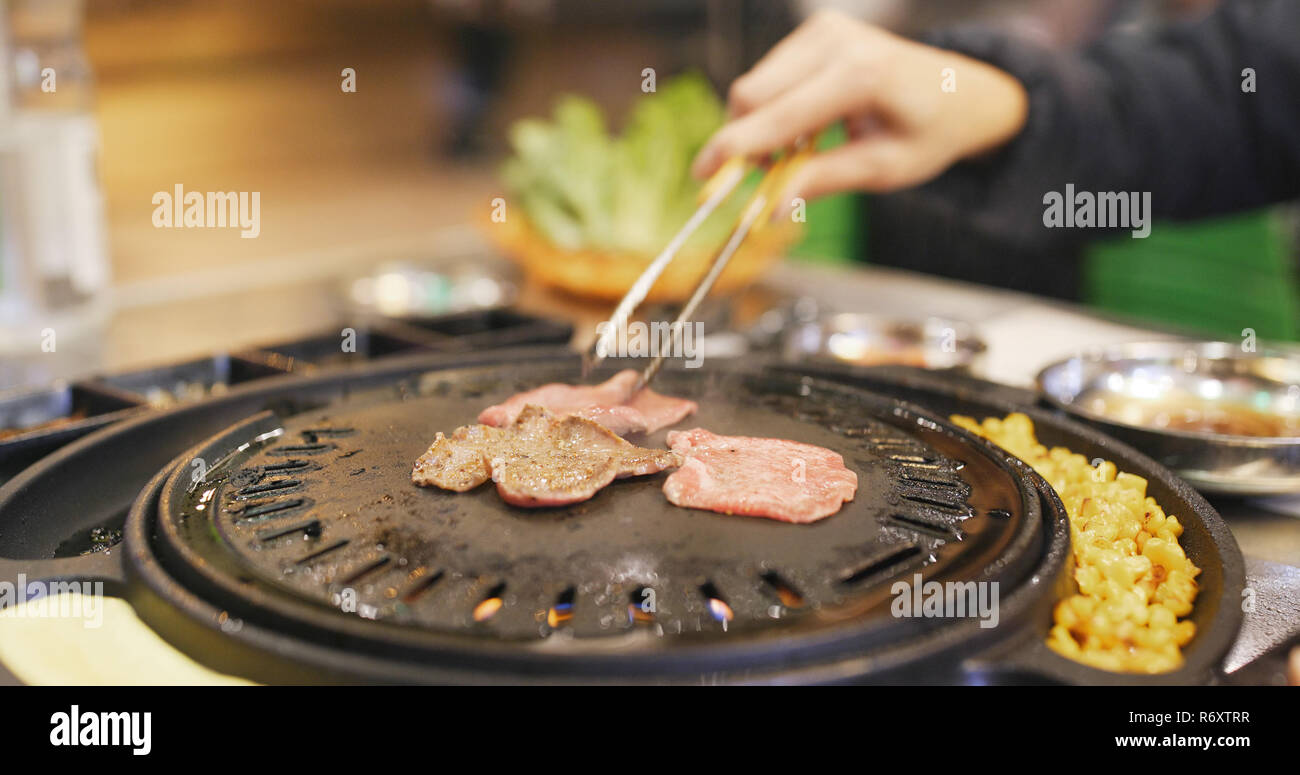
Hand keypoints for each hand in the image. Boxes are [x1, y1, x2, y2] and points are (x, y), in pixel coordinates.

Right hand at [691, 10, 1028, 204]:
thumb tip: (770, 209)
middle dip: (745, 141)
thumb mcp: (882, 169)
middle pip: (751, 95)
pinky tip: (805, 126)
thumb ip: (823, 182)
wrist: (959, 91)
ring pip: (753, 86)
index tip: (701, 175)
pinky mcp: (814, 31)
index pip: (778, 115)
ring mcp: (823, 29)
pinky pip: (767, 76)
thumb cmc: (927, 132)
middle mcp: (837, 41)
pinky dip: (771, 109)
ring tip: (800, 151)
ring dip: (758, 127)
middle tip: (769, 176)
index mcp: (860, 75)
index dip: (735, 149)